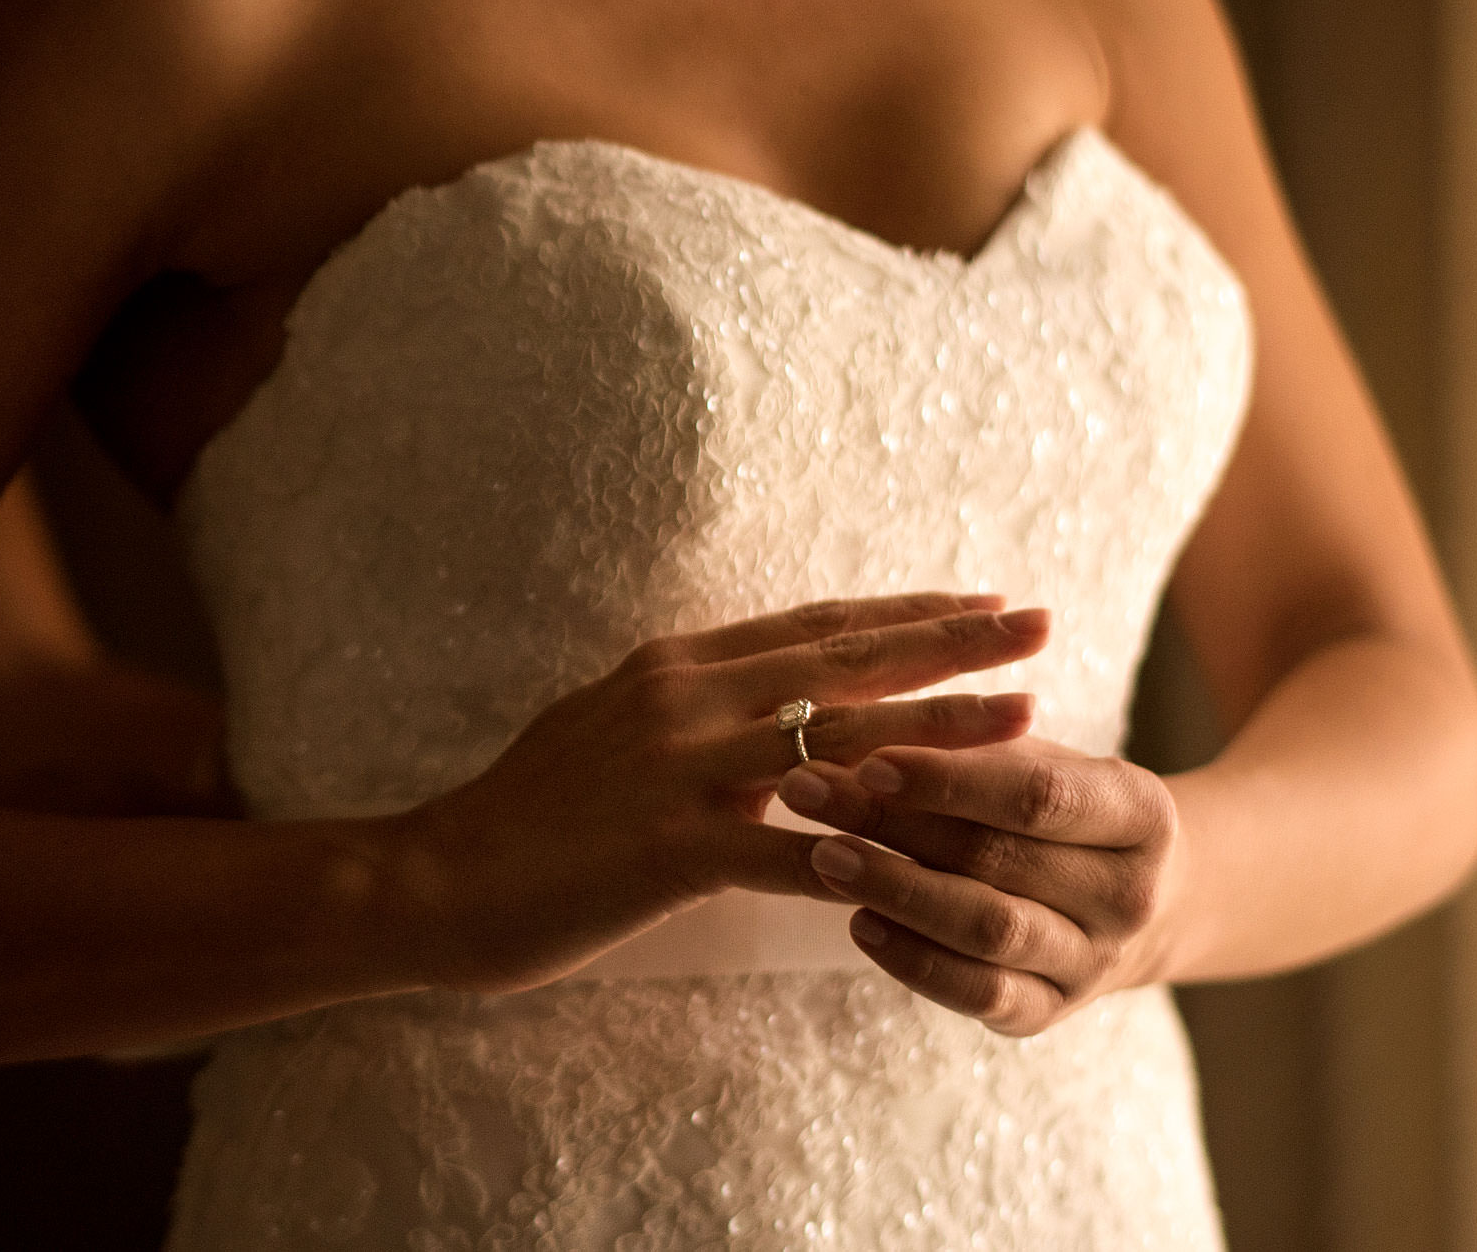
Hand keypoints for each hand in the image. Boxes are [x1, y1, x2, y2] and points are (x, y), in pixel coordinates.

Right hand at [383, 593, 1048, 994]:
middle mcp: (684, 700)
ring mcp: (678, 771)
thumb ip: (681, 709)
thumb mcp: (602, 728)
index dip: (905, 614)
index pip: (814, 628)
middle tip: (1040, 622)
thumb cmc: (522, 816)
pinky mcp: (670, 847)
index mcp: (673, 668)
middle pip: (845, 661)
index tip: (982, 601)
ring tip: (1028, 717)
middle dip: (951, 642)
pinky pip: (788, 852)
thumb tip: (745, 695)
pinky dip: (862, 856)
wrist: (437, 875)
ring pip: (838, 741)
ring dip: (940, 730)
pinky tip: (932, 863)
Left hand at [778, 738, 1183, 1036]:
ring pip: (987, 930)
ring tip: (821, 854)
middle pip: (998, 859)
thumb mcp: (1039, 758)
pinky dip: (915, 962)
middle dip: (892, 824)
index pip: (1038, 796)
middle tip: (806, 790)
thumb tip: (869, 727)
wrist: (1140, 899)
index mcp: (1142, 814)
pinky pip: (979, 993)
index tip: (867, 757)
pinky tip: (859, 923)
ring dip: (894, 890)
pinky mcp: (1051, 1011)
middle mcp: (1130, 895)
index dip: (948, 779)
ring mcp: (1094, 962)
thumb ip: (975, 743)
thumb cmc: (1062, 804)